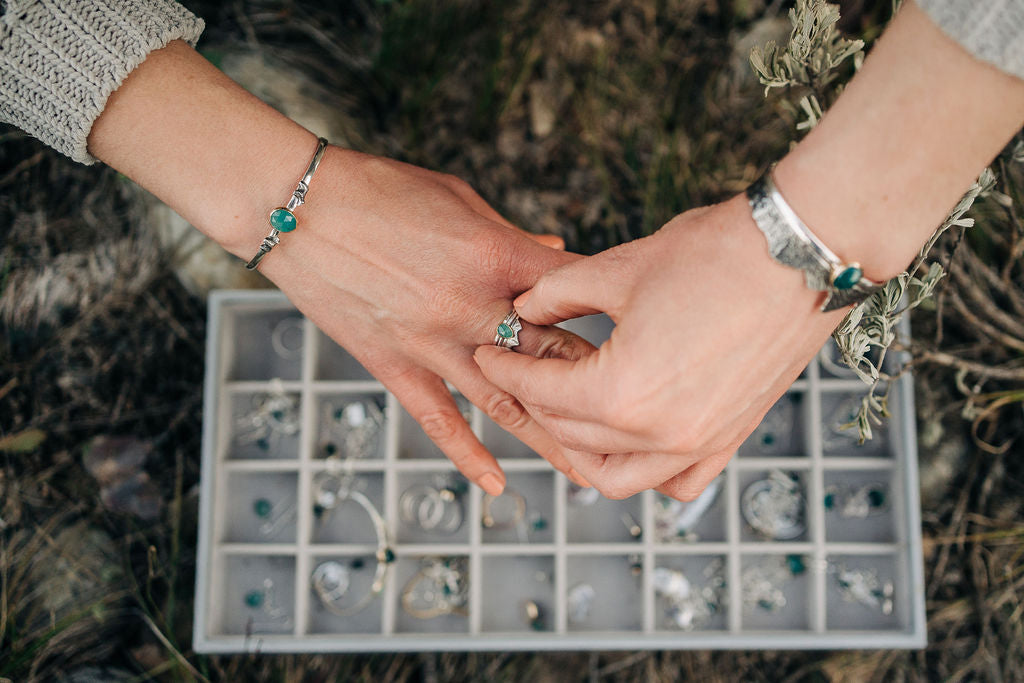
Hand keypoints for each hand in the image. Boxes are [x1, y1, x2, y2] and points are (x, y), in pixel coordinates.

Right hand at [85, 40, 595, 495]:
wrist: (298, 207)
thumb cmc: (380, 190)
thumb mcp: (459, 200)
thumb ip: (511, 238)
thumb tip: (554, 254)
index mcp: (497, 257)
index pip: (572, 294)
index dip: (610, 315)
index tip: (642, 337)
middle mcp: (472, 307)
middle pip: (551, 359)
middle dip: (597, 392)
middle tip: (638, 425)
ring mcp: (432, 342)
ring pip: (505, 402)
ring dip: (551, 441)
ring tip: (592, 473)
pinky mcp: (393, 364)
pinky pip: (437, 419)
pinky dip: (468, 453)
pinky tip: (496, 484)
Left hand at [474, 194, 846, 499]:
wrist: (802, 256)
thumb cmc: (713, 256)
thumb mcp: (616, 269)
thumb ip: (556, 295)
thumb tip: (525, 309)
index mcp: (621, 394)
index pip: (541, 392)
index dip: (506, 368)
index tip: (490, 352)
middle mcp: (658, 436)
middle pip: (570, 434)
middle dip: (536, 399)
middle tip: (527, 365)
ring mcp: (698, 444)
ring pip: (616, 477)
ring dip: (582, 447)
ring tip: (569, 405)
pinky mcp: (729, 438)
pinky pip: (675, 482)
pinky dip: (643, 470)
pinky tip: (630, 438)